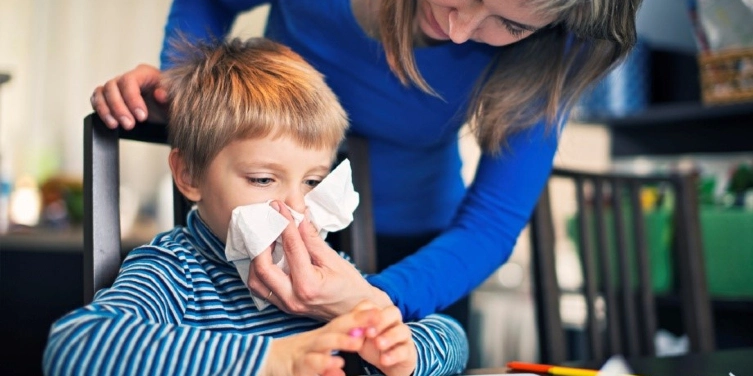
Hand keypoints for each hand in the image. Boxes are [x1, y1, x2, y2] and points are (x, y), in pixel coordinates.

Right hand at [90, 64, 168, 129]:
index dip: (132, 99)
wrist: (166, 109)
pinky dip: (100, 111)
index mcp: (144, 73)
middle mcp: (127, 77)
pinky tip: (110, 122)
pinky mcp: (108, 97)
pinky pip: (97, 99)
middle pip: (112, 87)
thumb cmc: (170, 101)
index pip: (129, 81)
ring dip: (106, 110)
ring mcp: (116, 86)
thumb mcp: (174, 99)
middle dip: (119, 108)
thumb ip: (169, 95)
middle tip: (129, 125)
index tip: (142, 117)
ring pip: (102, 93)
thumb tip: (160, 94)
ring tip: (115, 125)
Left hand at [248, 201, 392, 320]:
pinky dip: (259, 271)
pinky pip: (262, 289)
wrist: (355, 310)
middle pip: (262, 267)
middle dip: (261, 242)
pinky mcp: (284, 306)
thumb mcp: (334, 259)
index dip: (284, 224)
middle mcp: (293, 298)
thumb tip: (299, 217)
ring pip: (256, 281)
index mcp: (308, 285)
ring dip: (256, 259)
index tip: (279, 207)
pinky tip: (267, 257)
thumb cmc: (350, 287)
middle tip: (267, 223)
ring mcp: (286, 305)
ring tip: (266, 240)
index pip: (291, 248)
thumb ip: (312, 239)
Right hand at [261, 306, 380, 375]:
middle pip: (331, 333)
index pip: (342, 322)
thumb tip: (367, 310)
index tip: (379, 312)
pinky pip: (308, 372)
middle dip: (349, 330)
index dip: (360, 317)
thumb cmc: (301, 350)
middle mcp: (314, 343)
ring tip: (343, 359)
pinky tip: (335, 374)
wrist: (269, 359)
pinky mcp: (296, 370)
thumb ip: (344, 330)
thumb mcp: (323, 339)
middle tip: (367, 330)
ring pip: (316, 355)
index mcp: (323, 335)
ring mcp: (303, 357)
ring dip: (329, 356)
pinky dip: (320, 372)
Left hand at [355, 301, 416, 375]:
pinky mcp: (408, 351)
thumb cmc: (372, 346)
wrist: (390, 363)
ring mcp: (403, 336)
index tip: (354, 322)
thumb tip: (351, 331)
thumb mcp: (361, 339)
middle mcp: (394, 322)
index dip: (363, 311)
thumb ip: (355, 333)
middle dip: (381, 320)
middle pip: (393, 312)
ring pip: (402, 330)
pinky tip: (384, 359)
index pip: (372, 305)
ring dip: (389, 336)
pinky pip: (404, 350)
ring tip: (378, 344)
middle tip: (369, 332)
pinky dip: (394, 355)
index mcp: (379, 315)